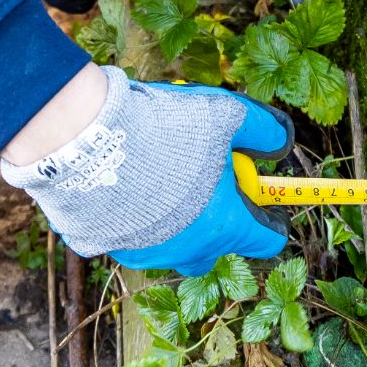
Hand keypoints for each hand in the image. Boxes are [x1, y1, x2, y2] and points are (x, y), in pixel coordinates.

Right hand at [2, 66, 293, 276]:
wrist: (84, 140)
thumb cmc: (163, 129)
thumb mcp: (226, 114)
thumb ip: (263, 130)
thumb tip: (282, 141)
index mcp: (222, 226)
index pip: (266, 242)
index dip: (270, 219)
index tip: (262, 199)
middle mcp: (186, 250)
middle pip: (216, 248)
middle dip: (219, 220)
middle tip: (207, 180)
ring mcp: (144, 252)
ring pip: (172, 243)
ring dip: (176, 218)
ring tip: (161, 174)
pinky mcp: (106, 245)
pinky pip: (130, 234)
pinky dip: (134, 214)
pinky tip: (125, 180)